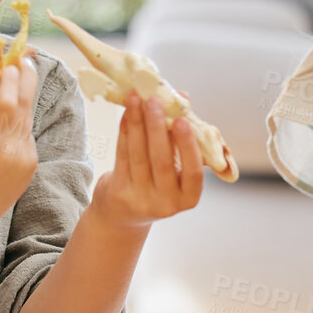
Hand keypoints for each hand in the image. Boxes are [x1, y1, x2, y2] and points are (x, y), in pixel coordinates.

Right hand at [0, 57, 38, 228]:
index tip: (8, 62)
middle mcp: (8, 149)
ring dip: (22, 99)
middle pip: (24, 103)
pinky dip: (19, 122)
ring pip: (27, 117)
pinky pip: (27, 134)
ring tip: (10, 88)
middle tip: (22, 60)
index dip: (10, 78)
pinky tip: (5, 123)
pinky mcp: (32, 164)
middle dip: (26, 78)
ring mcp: (23, 158)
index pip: (6, 100)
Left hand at [89, 90, 203, 229]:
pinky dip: (124, 132)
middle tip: (154, 100)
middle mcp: (167, 204)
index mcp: (188, 197)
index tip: (182, 120)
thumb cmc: (157, 184)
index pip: (193, 172)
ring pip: (139, 155)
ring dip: (137, 123)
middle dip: (157, 127)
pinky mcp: (120, 193)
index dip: (187, 146)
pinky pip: (122, 156)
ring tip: (136, 98)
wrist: (123, 215)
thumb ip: (180, 135)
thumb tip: (182, 97)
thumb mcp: (175, 167)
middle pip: (162, 161)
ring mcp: (142, 201)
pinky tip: (126, 114)